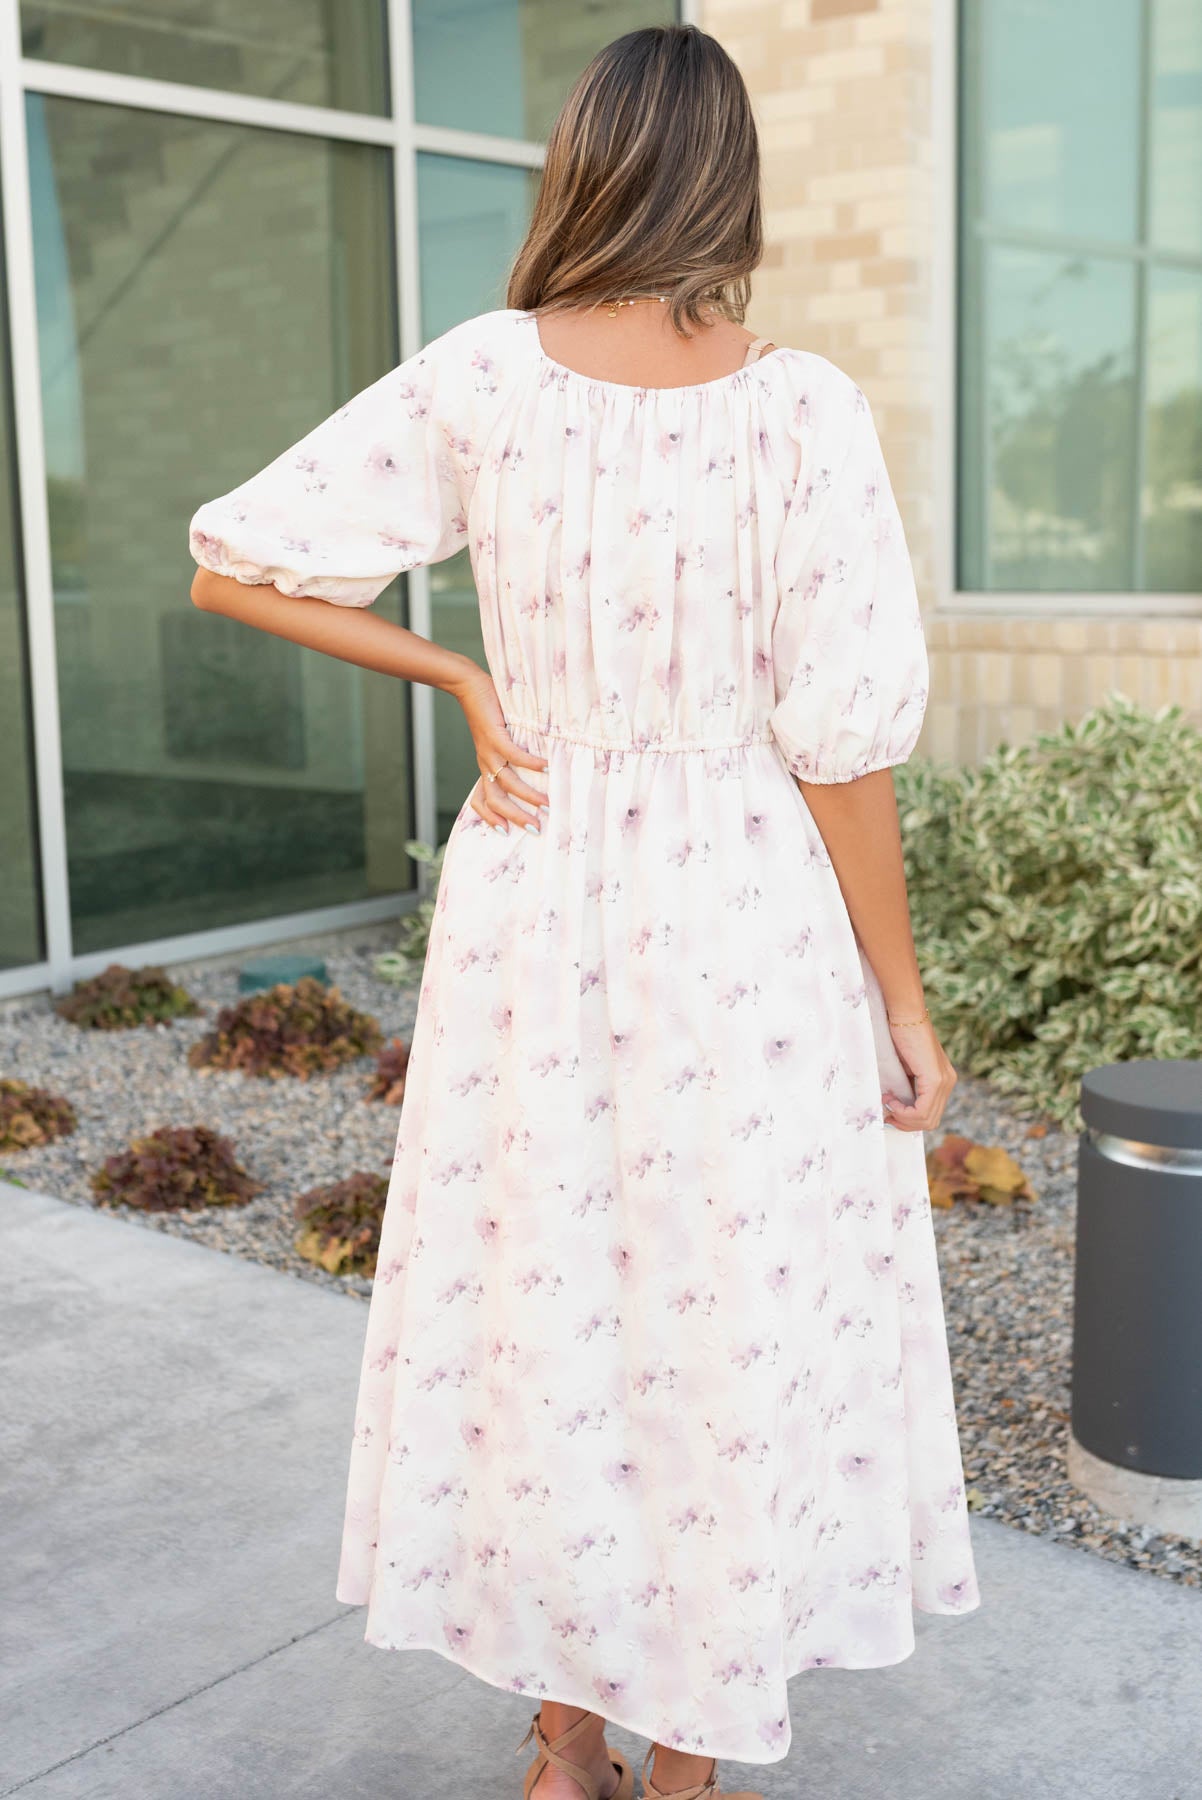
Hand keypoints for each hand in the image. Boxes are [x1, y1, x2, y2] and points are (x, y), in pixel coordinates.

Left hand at [453, 666, 550, 833]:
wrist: (468, 687)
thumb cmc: (487, 711)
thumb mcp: (496, 738)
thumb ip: (509, 753)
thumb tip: (534, 766)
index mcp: (485, 767)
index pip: (481, 801)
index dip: (491, 819)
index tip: (506, 832)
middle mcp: (485, 763)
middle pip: (495, 800)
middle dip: (515, 817)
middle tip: (536, 828)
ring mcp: (489, 751)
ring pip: (506, 782)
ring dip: (527, 795)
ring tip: (546, 803)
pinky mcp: (494, 735)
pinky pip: (513, 755)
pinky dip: (529, 763)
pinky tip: (545, 767)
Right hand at [881, 1016, 955, 1132]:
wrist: (905, 1015)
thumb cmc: (901, 1036)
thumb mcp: (905, 1068)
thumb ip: (906, 1087)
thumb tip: (893, 1108)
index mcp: (944, 1080)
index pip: (931, 1114)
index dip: (910, 1120)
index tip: (890, 1111)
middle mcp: (949, 1082)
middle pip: (930, 1121)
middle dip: (906, 1123)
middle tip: (888, 1114)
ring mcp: (944, 1082)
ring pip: (927, 1119)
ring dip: (903, 1117)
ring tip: (888, 1103)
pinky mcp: (935, 1079)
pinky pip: (922, 1110)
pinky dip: (904, 1111)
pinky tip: (892, 1099)